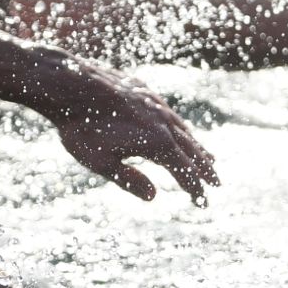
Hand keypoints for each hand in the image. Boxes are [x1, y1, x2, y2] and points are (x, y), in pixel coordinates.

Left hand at [43, 58, 219, 203]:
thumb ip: (129, 179)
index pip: (184, 172)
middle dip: (205, 169)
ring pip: (183, 130)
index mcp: (156, 142)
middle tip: (217, 183)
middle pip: (192, 150)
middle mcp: (163, 122)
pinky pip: (171, 115)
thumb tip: (154, 196)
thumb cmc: (81, 127)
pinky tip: (178, 132)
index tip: (204, 203)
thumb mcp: (101, 162)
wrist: (70, 84)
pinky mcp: (145, 92)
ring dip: (197, 147)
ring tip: (208, 159)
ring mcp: (156, 105)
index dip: (195, 190)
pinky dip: (181, 129)